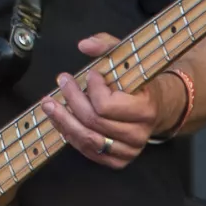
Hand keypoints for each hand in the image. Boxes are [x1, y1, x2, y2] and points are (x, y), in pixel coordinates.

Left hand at [41, 33, 167, 169]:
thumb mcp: (126, 57)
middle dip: (72, 100)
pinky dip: (71, 136)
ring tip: (49, 104)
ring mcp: (129, 150)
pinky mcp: (118, 160)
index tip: (90, 74)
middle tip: (62, 82)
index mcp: (145, 110)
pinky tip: (60, 120)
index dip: (93, 89)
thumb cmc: (136, 81)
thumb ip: (106, 45)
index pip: (106, 105)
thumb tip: (84, 45)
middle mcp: (139, 134)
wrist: (156, 106)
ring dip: (63, 120)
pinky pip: (89, 152)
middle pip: (93, 121)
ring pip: (88, 139)